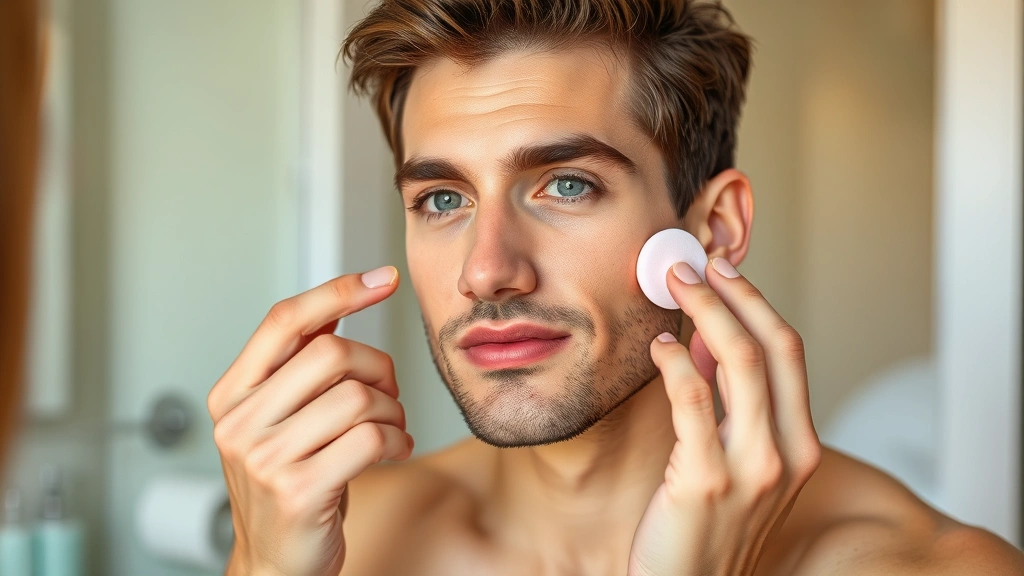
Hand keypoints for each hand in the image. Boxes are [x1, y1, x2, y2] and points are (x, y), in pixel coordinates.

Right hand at [207, 267, 414, 575]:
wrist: (277, 564)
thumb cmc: (288, 486)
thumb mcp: (280, 419)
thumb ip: (298, 366)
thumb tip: (334, 305)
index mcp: (232, 394)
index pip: (285, 320)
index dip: (337, 291)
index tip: (382, 278)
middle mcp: (240, 423)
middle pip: (331, 352)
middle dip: (378, 367)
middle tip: (388, 391)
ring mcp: (266, 458)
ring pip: (359, 397)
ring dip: (393, 411)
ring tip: (390, 428)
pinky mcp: (300, 490)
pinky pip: (372, 438)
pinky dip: (398, 440)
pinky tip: (393, 449)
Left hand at [628, 258, 821, 575]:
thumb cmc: (703, 526)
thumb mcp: (733, 458)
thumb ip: (729, 399)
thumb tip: (712, 335)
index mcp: (799, 445)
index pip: (789, 352)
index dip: (757, 302)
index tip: (725, 270)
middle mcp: (786, 453)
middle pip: (772, 346)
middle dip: (734, 293)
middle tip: (696, 262)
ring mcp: (751, 468)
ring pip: (739, 361)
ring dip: (705, 310)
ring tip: (674, 284)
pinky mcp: (706, 481)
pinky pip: (694, 401)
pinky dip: (677, 362)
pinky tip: (661, 347)